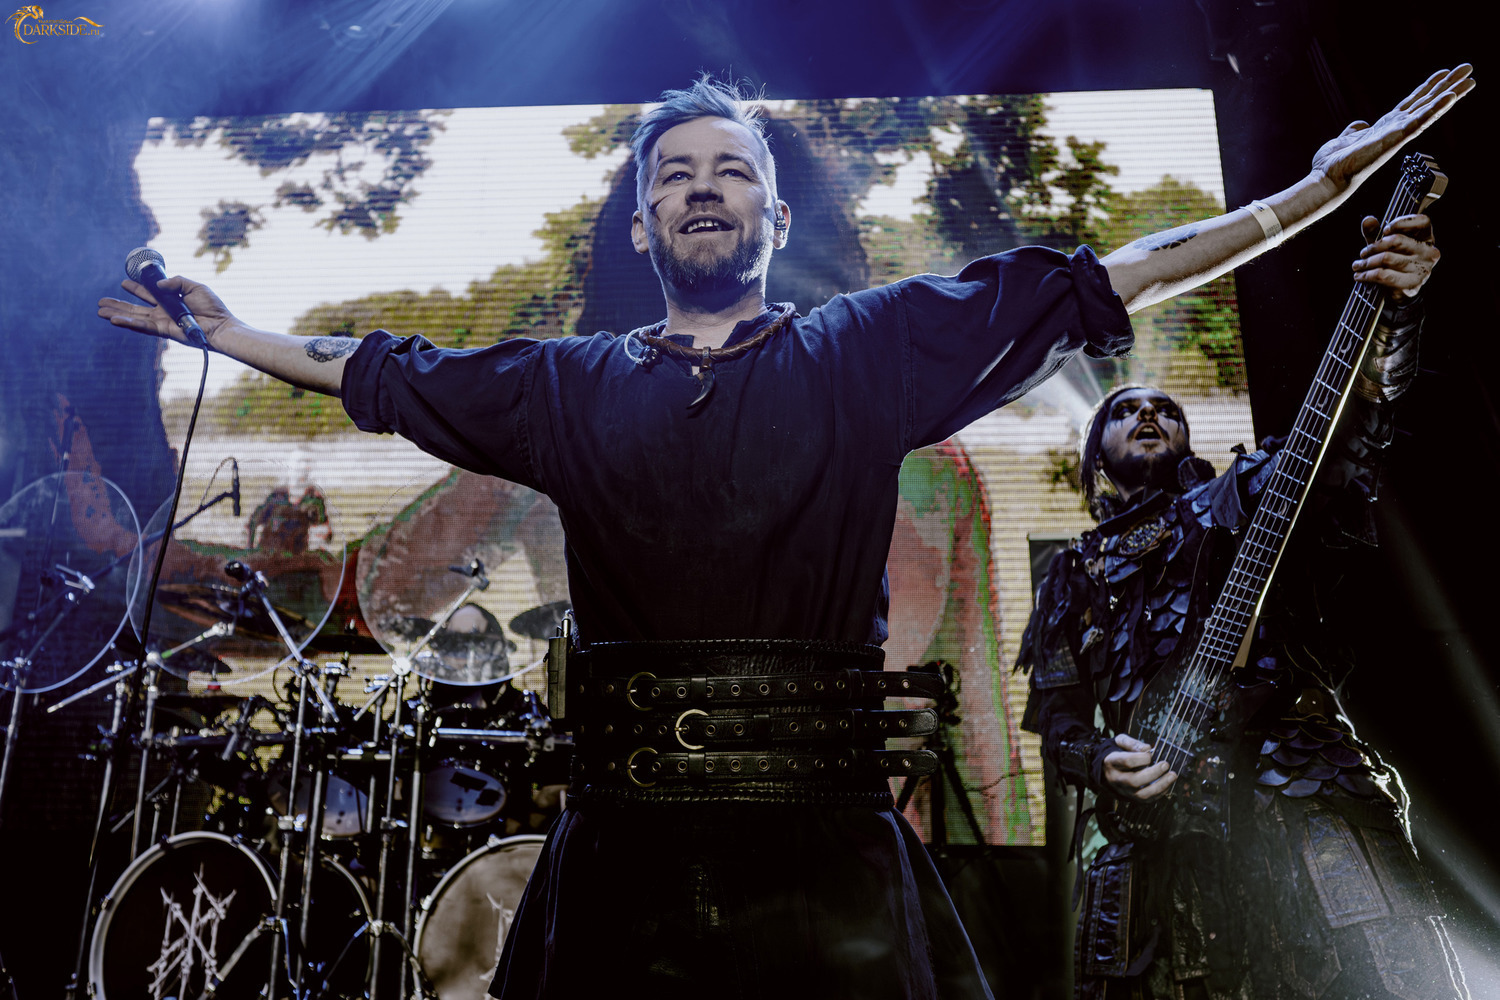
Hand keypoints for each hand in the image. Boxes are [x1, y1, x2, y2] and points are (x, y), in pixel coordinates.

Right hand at [98, 274, 237, 346]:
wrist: (221, 326)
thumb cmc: (213, 307)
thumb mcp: (195, 287)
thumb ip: (176, 282)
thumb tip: (158, 282)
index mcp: (170, 301)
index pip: (149, 294)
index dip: (137, 288)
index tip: (124, 282)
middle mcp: (164, 312)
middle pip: (136, 308)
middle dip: (119, 304)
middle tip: (101, 301)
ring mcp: (163, 322)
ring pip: (135, 318)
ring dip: (117, 314)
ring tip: (100, 311)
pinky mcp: (164, 331)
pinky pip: (143, 327)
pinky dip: (128, 324)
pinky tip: (114, 320)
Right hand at [1102, 733, 1175, 800]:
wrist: (1106, 770)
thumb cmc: (1117, 753)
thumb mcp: (1120, 742)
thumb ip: (1132, 743)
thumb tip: (1148, 748)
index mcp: (1112, 762)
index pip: (1126, 762)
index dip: (1141, 758)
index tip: (1150, 753)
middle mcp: (1116, 779)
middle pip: (1134, 781)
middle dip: (1153, 773)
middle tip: (1165, 765)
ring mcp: (1124, 791)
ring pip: (1142, 794)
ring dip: (1160, 786)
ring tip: (1172, 776)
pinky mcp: (1132, 798)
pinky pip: (1147, 800)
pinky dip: (1160, 793)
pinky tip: (1167, 783)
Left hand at [1309, 65, 1473, 195]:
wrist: (1326, 178)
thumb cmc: (1334, 164)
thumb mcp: (1345, 139)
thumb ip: (1355, 130)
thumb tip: (1360, 124)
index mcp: (1385, 127)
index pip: (1412, 103)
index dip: (1429, 88)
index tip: (1445, 73)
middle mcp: (1395, 130)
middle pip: (1427, 102)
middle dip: (1448, 85)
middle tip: (1468, 69)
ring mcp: (1397, 135)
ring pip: (1428, 109)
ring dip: (1450, 93)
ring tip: (1468, 79)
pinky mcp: (1394, 140)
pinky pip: (1419, 122)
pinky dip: (1435, 109)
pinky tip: (1450, 97)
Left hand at [1353, 213, 1437, 302]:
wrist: (1401, 292)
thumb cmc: (1394, 263)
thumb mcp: (1385, 245)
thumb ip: (1375, 232)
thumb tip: (1368, 220)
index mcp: (1427, 239)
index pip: (1422, 221)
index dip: (1402, 223)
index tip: (1385, 230)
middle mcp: (1429, 252)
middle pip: (1397, 240)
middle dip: (1374, 246)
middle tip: (1363, 253)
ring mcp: (1422, 269)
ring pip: (1386, 258)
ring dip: (1367, 262)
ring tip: (1358, 265)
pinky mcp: (1411, 284)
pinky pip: (1383, 275)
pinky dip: (1367, 275)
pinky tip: (1360, 276)